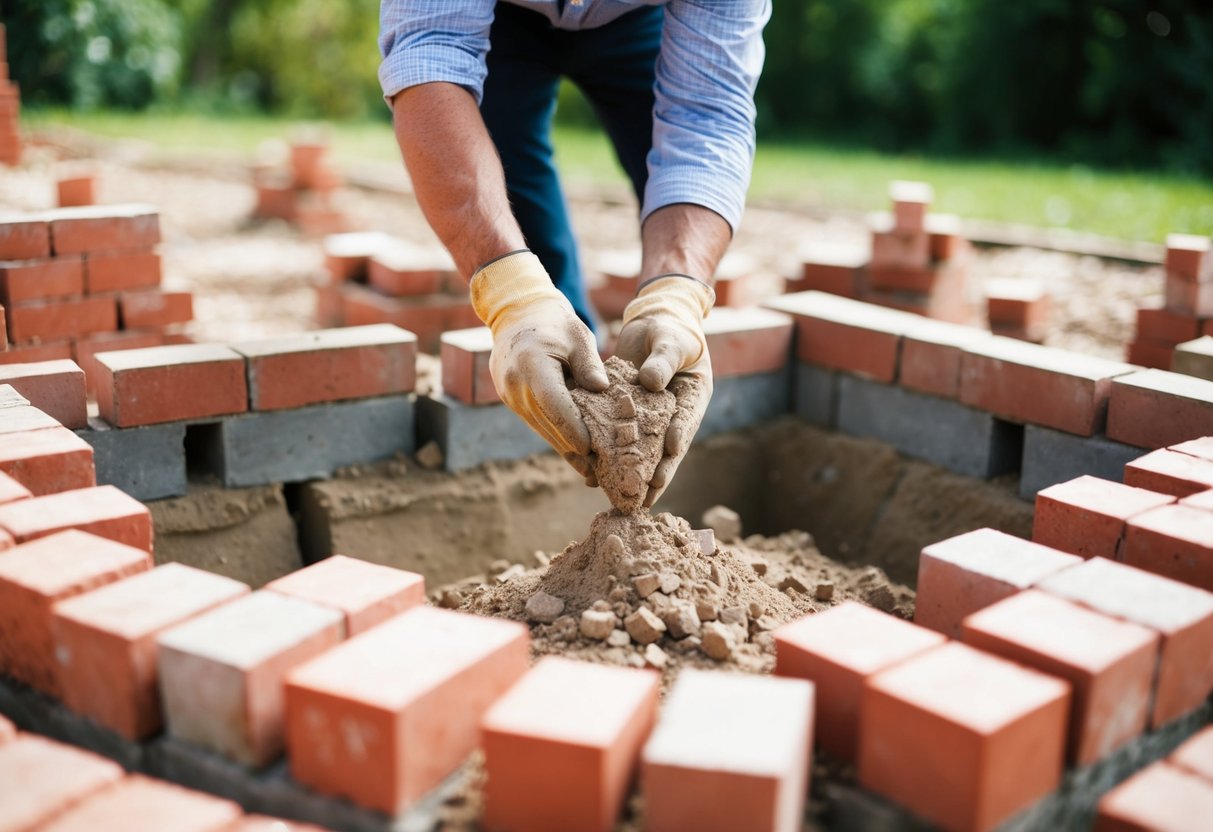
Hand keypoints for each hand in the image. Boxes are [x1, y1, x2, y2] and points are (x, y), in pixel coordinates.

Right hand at [470, 250, 608, 479]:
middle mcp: (514, 385)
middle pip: (547, 425)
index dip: (574, 430)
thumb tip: (602, 391)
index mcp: (531, 365)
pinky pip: (536, 422)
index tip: (594, 450)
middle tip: (600, 475)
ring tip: (591, 473)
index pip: (554, 406)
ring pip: (541, 429)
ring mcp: (509, 395)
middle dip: (573, 451)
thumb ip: (589, 364)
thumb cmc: (552, 320)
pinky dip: (556, 436)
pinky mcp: (510, 399)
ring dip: (565, 450)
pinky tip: (576, 452)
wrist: (515, 312)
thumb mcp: (578, 335)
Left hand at [615, 274, 714, 507]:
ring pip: (642, 450)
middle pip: (666, 449)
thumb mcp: (670, 340)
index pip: (686, 420)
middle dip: (657, 473)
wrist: (652, 324)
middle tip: (647, 498)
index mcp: (692, 397)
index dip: (678, 436)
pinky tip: (594, 475)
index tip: (670, 451)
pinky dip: (609, 455)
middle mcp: (673, 414)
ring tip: (621, 498)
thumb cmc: (669, 329)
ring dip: (632, 473)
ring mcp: (650, 419)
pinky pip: (619, 438)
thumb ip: (663, 360)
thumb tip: (651, 383)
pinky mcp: (628, 416)